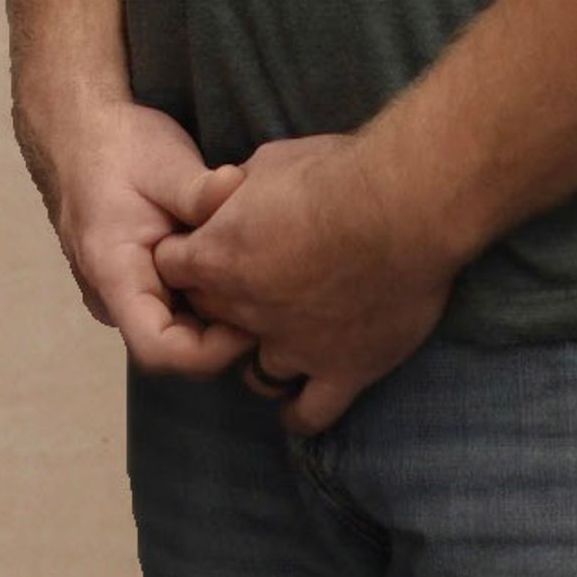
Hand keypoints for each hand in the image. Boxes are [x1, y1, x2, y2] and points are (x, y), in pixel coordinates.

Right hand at [20, 98, 252, 376]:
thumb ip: (201, 190)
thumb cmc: (117, 145)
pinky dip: (203, 297)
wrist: (78, 128)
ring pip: (174, 329)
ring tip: (250, 276)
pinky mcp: (132, 282)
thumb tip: (242, 192)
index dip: (212, 351)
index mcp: (113, 273)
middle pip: (172, 347)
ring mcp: (120, 292)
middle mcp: (110, 296)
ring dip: (214, 314)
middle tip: (267, 294)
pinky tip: (228, 265)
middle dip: (223, 333)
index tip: (252, 317)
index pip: (159, 349)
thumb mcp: (163, 160)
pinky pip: (171, 309)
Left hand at [152, 133, 465, 432]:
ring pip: (256, 371)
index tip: (205, 245)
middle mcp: (247, 310)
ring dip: (261, 353)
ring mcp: (295, 347)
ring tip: (279, 339)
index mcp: (218, 257)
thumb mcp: (265, 164)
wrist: (404, 207)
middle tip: (249, 286)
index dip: (186, 255)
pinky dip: (300, 412)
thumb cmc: (334, 173)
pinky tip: (298, 406)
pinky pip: (311, 412)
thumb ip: (235, 193)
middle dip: (220, 302)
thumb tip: (226, 196)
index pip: (172, 267)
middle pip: (210, 316)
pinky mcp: (344, 370)